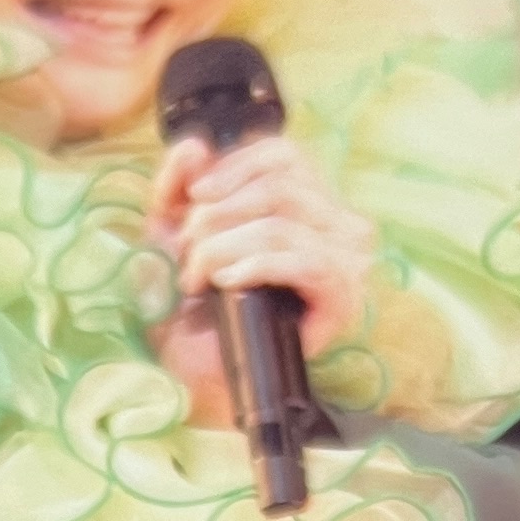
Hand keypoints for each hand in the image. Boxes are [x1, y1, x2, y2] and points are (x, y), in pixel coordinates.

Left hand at [149, 128, 372, 427]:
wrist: (200, 374)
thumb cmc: (193, 305)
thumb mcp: (172, 233)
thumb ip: (178, 184)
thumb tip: (195, 146)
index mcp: (307, 200)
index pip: (283, 155)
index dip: (232, 169)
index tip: (192, 198)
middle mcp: (337, 223)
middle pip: (279, 186)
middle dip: (217, 217)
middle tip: (186, 256)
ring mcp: (346, 260)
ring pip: (282, 222)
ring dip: (223, 247)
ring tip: (198, 278)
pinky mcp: (342, 295)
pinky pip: (303, 259)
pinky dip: (256, 265)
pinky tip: (227, 283)